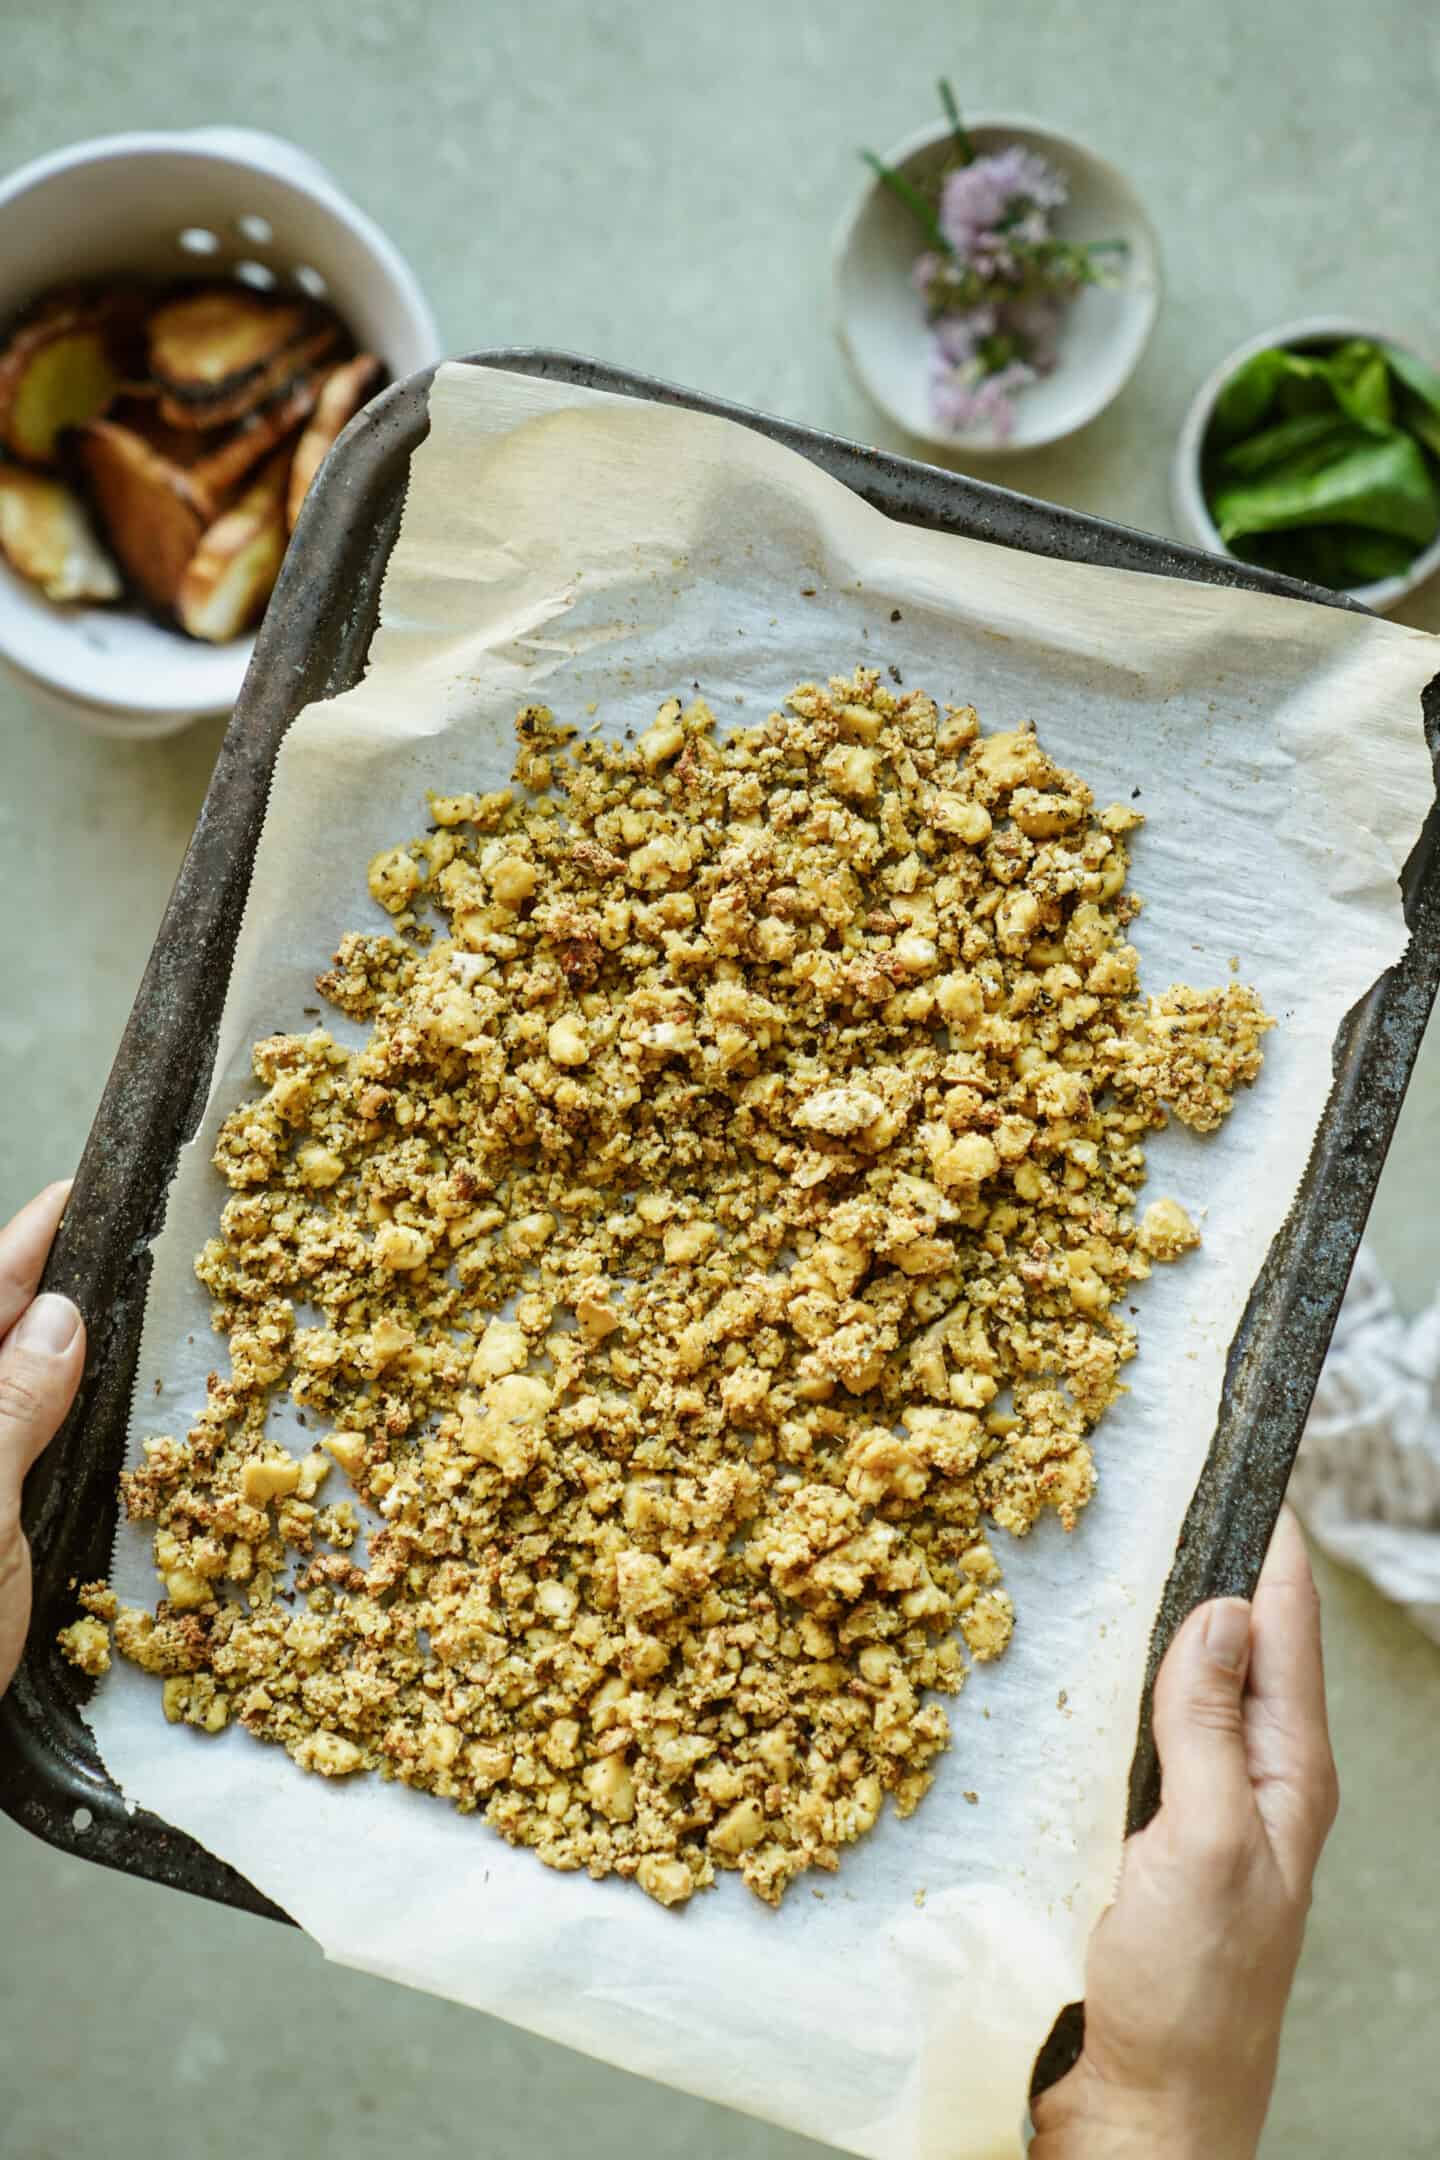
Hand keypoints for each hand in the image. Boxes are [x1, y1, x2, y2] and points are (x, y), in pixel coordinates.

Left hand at [0, 1183, 85, 1697]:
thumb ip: (8, 1408)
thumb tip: (58, 1314)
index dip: (29, 1241)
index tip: (82, 1191)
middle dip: (49, 1294)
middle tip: (120, 1245)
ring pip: (11, 1400)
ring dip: (61, 1363)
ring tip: (119, 1316)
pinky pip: (20, 1455)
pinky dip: (59, 1432)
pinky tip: (93, 1425)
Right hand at [1030, 1506, 1338, 2159]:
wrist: (1137, 2119)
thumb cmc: (1189, 2000)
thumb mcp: (1206, 1847)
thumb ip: (1212, 1726)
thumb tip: (1222, 1608)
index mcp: (1288, 1770)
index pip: (1285, 1619)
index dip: (1265, 1530)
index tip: (1233, 1444)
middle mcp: (1247, 1773)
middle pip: (1231, 1636)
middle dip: (1195, 1552)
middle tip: (1140, 1470)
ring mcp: (1191, 1802)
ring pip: (1172, 1677)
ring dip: (1141, 1613)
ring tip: (1092, 1537)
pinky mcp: (1135, 1830)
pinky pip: (1125, 1727)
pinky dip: (1101, 1677)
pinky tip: (1056, 1652)